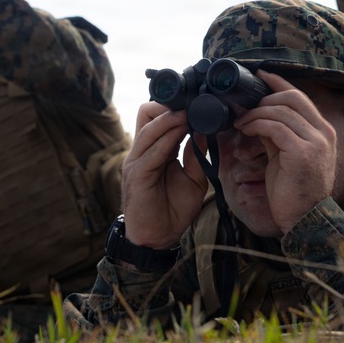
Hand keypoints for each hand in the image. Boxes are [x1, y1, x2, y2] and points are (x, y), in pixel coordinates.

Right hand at [120, 102, 209, 248]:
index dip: (174, 106)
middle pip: (146, 113)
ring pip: (148, 129)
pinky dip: (166, 140)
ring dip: (170, 119)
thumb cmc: (173, 209)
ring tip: (190, 114)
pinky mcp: (137, 176)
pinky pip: (150, 152)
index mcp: (154, 149)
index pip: (156, 116)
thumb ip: (197, 154)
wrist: (158, 239)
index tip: (198, 102)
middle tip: (193, 104)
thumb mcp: (193, 177)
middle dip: (168, 106)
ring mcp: (136, 162)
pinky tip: (181, 133)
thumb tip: (207, 130)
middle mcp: (142, 151)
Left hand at [233, 71, 337, 233]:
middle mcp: (324, 132)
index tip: (261, 75)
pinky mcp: (302, 152)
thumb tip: (257, 115)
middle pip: (291, 97)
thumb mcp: (286, 155)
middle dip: (264, 98)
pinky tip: (245, 130)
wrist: (305, 220)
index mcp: (323, 131)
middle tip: (244, 108)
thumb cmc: (294, 191)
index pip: (301, 96)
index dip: (279, 83)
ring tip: (240, 122)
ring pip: (280, 111)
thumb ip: (277, 133)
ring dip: (255, 113)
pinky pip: (274, 127)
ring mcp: (315, 142)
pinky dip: (256, 125)